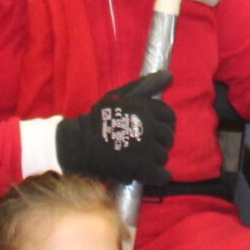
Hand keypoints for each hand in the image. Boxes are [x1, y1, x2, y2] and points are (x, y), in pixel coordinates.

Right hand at [55, 72, 176, 185]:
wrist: (80, 144)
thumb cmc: (100, 118)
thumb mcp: (121, 96)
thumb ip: (145, 85)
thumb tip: (169, 74)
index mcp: (147, 108)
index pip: (169, 116)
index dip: (163, 123)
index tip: (153, 129)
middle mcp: (150, 127)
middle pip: (168, 137)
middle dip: (159, 141)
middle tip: (144, 144)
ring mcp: (148, 149)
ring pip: (163, 155)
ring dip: (155, 158)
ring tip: (141, 157)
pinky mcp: (143, 169)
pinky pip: (162, 175)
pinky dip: (160, 175)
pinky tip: (152, 173)